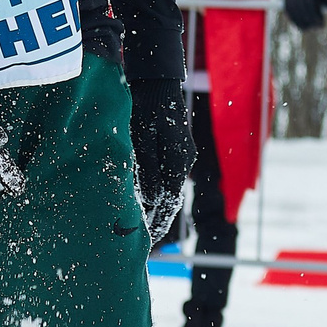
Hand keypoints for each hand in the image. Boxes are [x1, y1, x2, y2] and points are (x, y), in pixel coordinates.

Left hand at [128, 77, 195, 245]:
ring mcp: (181, 156)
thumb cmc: (146, 107)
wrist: (157, 83)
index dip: (159, 222)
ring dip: (158, 208)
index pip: (169, 201)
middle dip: (159, 220)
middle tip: (146, 243)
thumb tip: (153, 199)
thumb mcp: (143, 138)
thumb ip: (148, 168)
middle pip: (171, 198)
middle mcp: (183, 161)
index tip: (149, 240)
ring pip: (169, 189)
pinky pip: (166, 177)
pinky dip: (158, 192)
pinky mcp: (175, 150)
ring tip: (145, 229)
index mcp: (177, 161)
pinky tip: (148, 203)